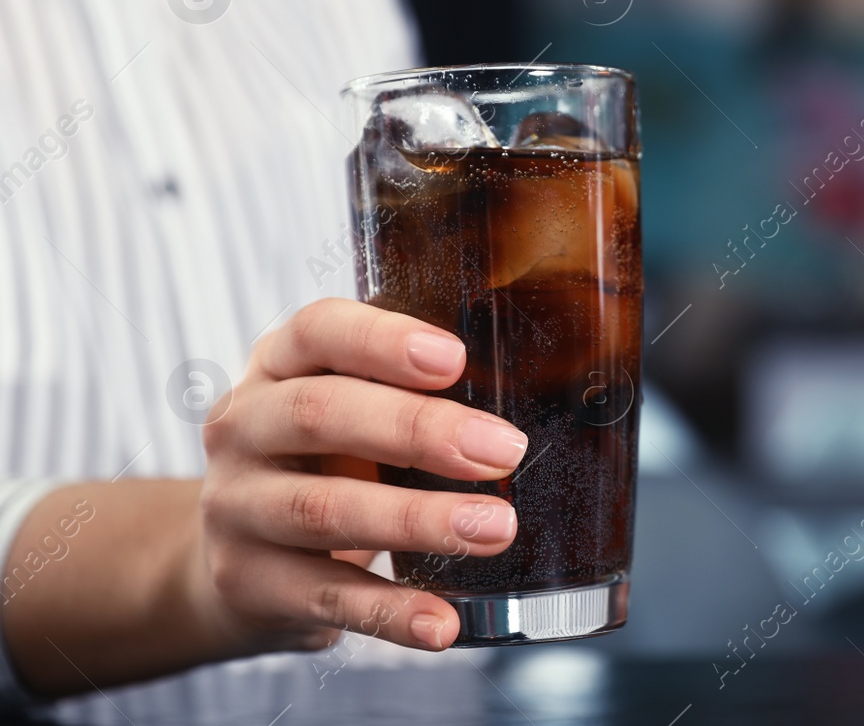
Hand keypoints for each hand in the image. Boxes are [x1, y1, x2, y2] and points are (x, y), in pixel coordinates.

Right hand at [196, 298, 527, 652]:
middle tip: (506, 450)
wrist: (235, 556)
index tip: (455, 359)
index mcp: (277, 365)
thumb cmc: (322, 460)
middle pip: (323, 414)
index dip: (382, 341)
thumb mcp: (349, 406)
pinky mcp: (247, 582)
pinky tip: (441, 623)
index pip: (317, 331)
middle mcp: (244, 427)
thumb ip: (412, 389)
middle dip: (421, 430)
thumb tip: (537, 389)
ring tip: (496, 529)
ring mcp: (236, 507)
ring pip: (323, 508)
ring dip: (417, 520)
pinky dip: (389, 612)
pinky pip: (324, 596)